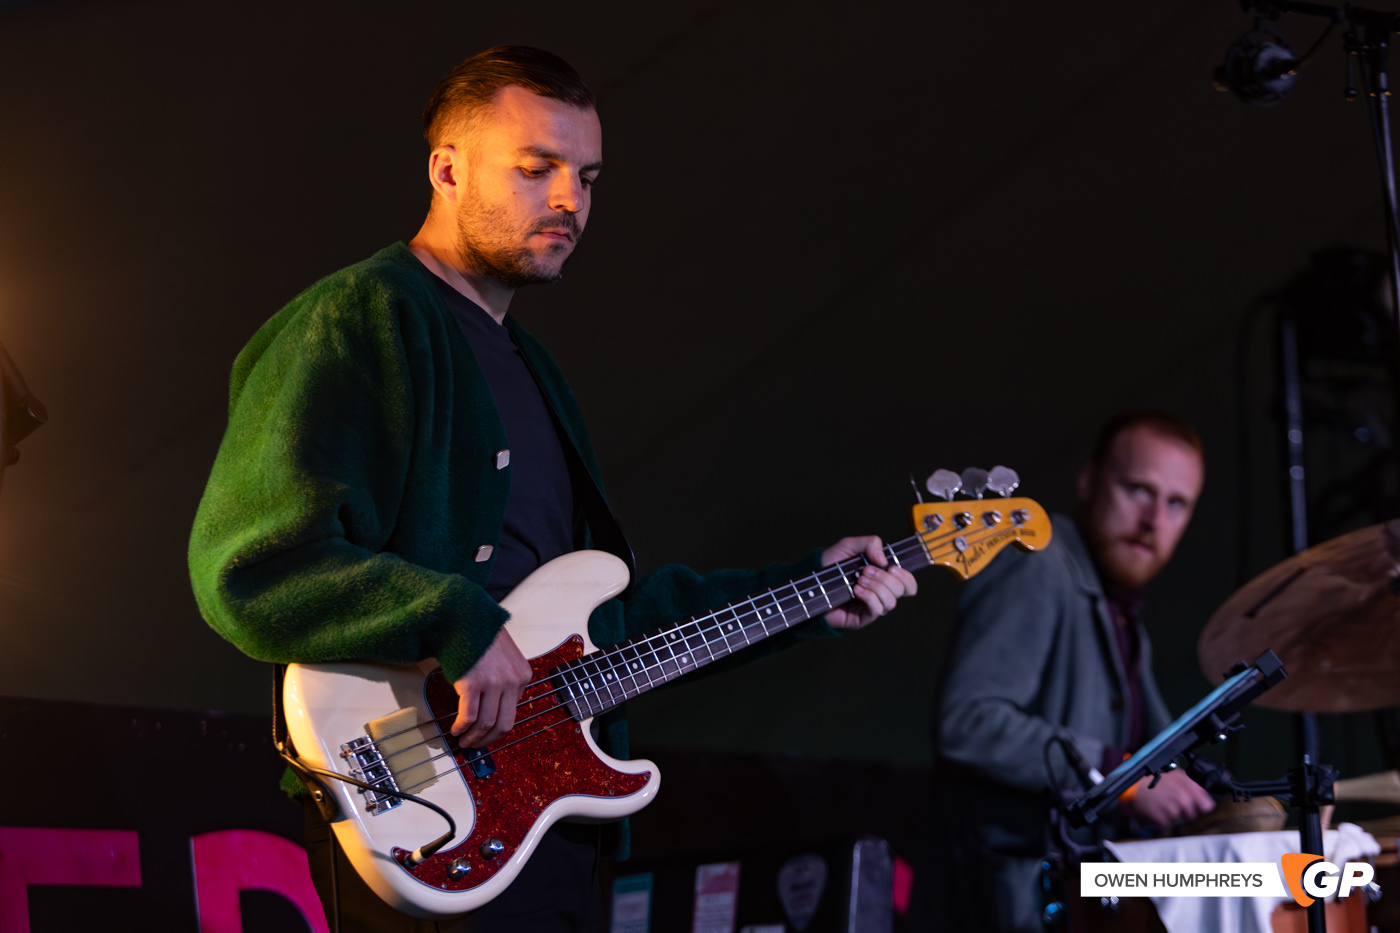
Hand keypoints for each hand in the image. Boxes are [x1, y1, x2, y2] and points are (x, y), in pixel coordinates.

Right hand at [450, 627, 533, 747]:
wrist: (465, 617)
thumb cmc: (481, 637)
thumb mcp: (505, 658)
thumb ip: (505, 681)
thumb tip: (492, 709)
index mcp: (522, 676)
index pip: (513, 712)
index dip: (497, 728)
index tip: (486, 734)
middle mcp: (511, 681)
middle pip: (503, 724)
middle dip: (488, 740)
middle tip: (475, 745)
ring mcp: (493, 683)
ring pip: (486, 724)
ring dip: (473, 738)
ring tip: (463, 741)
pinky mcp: (473, 683)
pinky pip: (468, 716)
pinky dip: (461, 727)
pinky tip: (455, 730)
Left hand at [818, 535, 917, 629]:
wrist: (810, 582)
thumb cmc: (829, 565)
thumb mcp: (849, 545)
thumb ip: (870, 543)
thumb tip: (884, 560)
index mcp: (882, 578)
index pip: (908, 583)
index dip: (906, 576)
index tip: (891, 566)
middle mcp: (880, 593)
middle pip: (902, 591)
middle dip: (885, 578)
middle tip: (865, 570)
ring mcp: (872, 606)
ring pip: (891, 602)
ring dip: (876, 587)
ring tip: (858, 580)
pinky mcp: (862, 618)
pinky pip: (878, 610)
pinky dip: (869, 597)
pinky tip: (855, 590)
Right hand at [1119, 768, 1214, 826]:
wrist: (1133, 785)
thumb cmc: (1153, 777)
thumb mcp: (1176, 774)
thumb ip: (1193, 784)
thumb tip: (1204, 794)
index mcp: (1189, 790)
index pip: (1207, 806)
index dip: (1202, 805)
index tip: (1199, 805)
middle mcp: (1183, 801)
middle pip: (1192, 815)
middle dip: (1185, 810)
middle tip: (1174, 802)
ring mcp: (1172, 812)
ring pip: (1179, 818)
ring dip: (1172, 813)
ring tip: (1162, 802)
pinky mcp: (1162, 820)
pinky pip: (1166, 822)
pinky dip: (1162, 817)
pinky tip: (1156, 807)